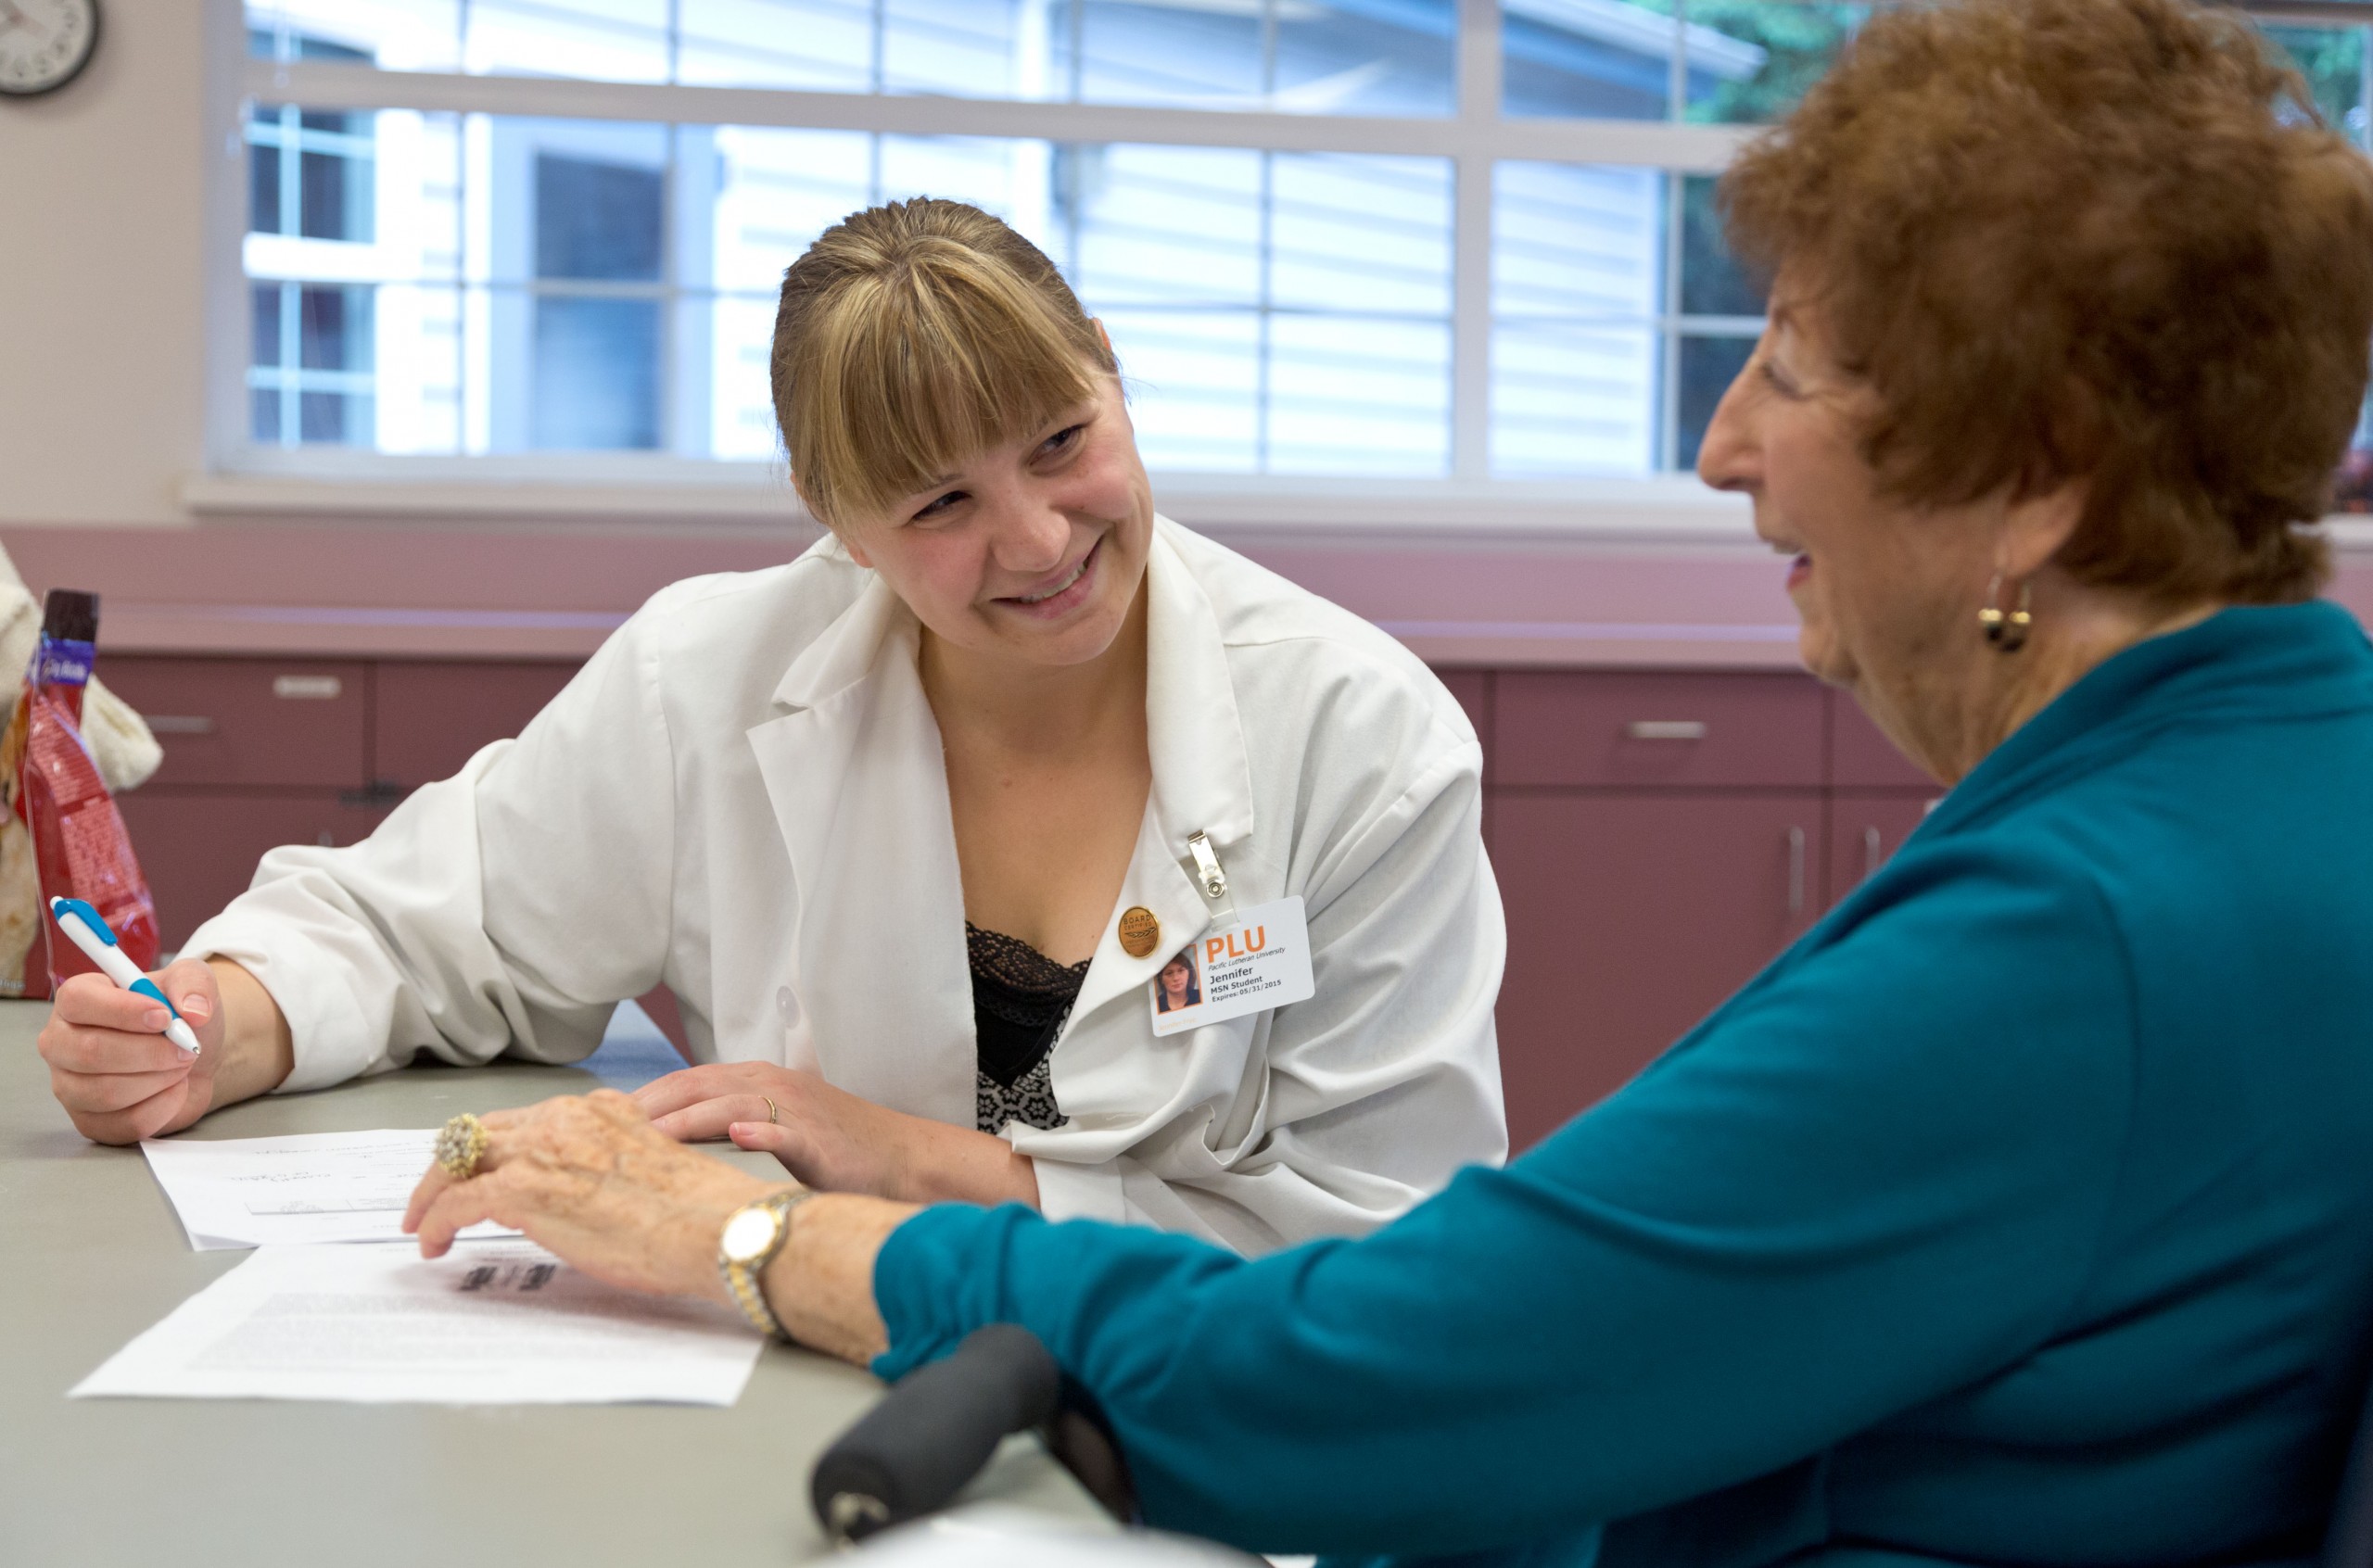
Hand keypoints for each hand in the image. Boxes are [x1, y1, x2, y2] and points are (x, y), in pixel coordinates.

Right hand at [40, 959, 226, 1142]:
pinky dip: (164, 1106)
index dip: (124, 1010)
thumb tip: (194, 1010)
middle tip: (186, 1047)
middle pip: (90, 1052)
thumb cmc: (178, 1016)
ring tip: (181, 1065)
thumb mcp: (193, 982)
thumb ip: (194, 983)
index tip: (165, 1017)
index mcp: (77, 999)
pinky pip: (126, 1123)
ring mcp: (69, 1086)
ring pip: (107, 1092)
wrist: (190, 1056)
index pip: (78, 1001)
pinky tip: (175, 1089)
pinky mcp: (90, 1122)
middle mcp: (61, 1043)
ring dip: (159, 1079)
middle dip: (151, 1052)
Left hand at [403, 1090, 772, 1300]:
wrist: (715, 1227)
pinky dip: (435, 1222)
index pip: (521, 1121)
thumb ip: (607, 1163)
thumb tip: (583, 1194)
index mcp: (597, 1110)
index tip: (476, 1175)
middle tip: (432, 1199)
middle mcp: (564, 1118)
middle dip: (447, 1168)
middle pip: (478, 1134)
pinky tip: (434, 1244)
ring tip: (423, 1226)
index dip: (487, 1150)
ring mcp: (541, 1150)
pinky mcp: (524, 1190)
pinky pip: (457, 1202)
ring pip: (457, 1161)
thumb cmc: (700, 1213)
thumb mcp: (648, 1165)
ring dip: (431, 1194)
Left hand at [636, 1062, 1039, 1207]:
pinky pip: (786, 1130)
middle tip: (599, 1132)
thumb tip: (666, 1145)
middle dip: (647, 1106)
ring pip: (730, 1103)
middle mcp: (771, 1084)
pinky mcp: (821, 1138)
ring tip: (646, 1135)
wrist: (903, 1159)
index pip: (683, 1081)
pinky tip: (740, 1137)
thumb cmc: (836, 1151)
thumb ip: (726, 1127)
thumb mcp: (774, 1128)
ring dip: (688, 1118)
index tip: (596, 1121)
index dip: (639, 1098)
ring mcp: (796, 1109)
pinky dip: (761, 1131)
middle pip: (695, 1086)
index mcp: (755, 1080)